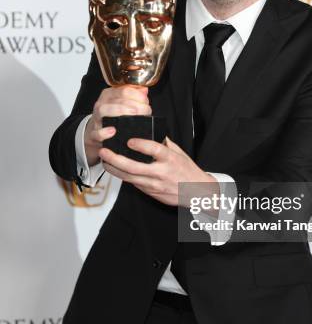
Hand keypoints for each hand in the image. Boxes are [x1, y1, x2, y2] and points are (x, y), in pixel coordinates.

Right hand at [84, 85, 150, 165]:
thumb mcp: (121, 102)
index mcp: (109, 95)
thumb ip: (134, 96)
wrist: (97, 130)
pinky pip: (97, 133)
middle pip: (116, 99)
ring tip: (133, 113)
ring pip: (104, 110)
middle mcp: (101, 105)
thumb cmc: (112, 115)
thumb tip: (144, 90)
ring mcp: (97, 118)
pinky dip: (104, 132)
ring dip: (120, 111)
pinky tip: (113, 131)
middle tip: (145, 110)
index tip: (146, 102)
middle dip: (134, 104)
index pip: (124, 90)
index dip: (138, 95)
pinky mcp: (94, 133)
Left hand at [98, 136, 218, 206]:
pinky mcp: (150, 192)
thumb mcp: (179, 153)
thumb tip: (150, 131)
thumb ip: (164, 143)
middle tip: (105, 151)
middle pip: (134, 167)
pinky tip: (114, 169)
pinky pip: (133, 183)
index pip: (154, 150)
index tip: (130, 140)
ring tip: (104, 160)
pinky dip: (122, 176)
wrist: (196, 192)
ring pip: (129, 177)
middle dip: (116, 159)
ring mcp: (154, 184)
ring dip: (114, 169)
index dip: (141, 145)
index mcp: (170, 159)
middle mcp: (161, 172)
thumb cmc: (187, 170)